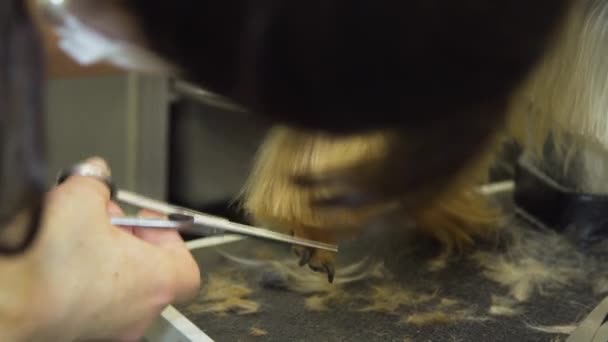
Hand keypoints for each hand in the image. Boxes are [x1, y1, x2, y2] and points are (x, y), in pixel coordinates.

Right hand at [1, 158, 199, 341]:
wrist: (4, 303)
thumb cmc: (48, 263)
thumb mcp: (79, 198)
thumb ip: (96, 183)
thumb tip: (95, 175)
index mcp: (156, 282)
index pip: (186, 265)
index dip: (168, 237)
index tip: (147, 220)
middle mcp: (138, 313)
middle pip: (149, 272)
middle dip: (128, 239)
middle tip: (106, 220)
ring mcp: (108, 329)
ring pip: (119, 288)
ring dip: (105, 258)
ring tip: (77, 235)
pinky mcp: (77, 332)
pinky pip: (92, 302)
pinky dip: (82, 280)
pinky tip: (58, 259)